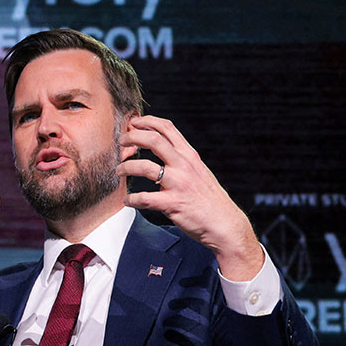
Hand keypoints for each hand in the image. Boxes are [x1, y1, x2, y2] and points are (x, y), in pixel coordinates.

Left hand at [119, 116, 262, 279]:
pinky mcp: (173, 204)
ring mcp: (179, 184)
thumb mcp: (198, 171)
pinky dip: (131, 199)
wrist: (225, 224)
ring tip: (119, 171)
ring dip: (126, 167)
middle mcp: (184, 166)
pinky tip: (127, 200)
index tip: (132, 123)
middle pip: (154, 140)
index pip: (167, 128)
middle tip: (120, 143)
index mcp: (189, 156)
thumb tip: (158, 145)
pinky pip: (145, 198)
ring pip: (145, 167)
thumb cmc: (208, 198)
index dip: (146, 121)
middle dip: (131, 137)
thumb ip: (179, 158)